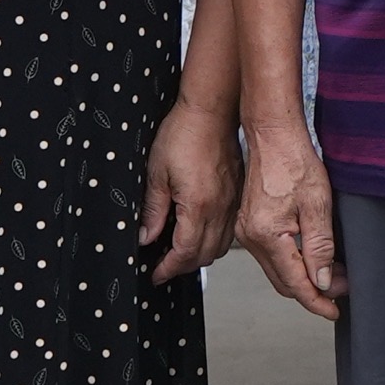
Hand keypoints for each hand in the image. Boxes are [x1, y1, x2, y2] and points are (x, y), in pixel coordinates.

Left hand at [142, 99, 242, 284]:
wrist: (211, 110)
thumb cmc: (184, 133)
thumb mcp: (157, 173)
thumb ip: (153, 210)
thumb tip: (147, 237)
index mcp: (199, 206)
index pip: (185, 253)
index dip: (168, 268)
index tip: (156, 274)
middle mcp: (221, 208)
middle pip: (205, 255)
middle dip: (183, 266)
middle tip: (164, 265)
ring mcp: (232, 201)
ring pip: (220, 245)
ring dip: (200, 255)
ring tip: (180, 251)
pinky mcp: (237, 193)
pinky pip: (229, 229)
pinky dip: (214, 239)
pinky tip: (200, 232)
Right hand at [238, 114, 346, 318]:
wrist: (273, 136)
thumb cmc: (294, 161)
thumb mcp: (317, 203)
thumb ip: (320, 246)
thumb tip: (323, 281)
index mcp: (266, 236)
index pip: (294, 283)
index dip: (316, 301)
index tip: (334, 310)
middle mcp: (251, 238)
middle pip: (283, 282)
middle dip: (313, 291)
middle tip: (341, 291)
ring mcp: (247, 232)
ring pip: (277, 271)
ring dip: (303, 278)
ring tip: (333, 275)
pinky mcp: (250, 225)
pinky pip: (272, 256)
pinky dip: (292, 263)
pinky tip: (312, 258)